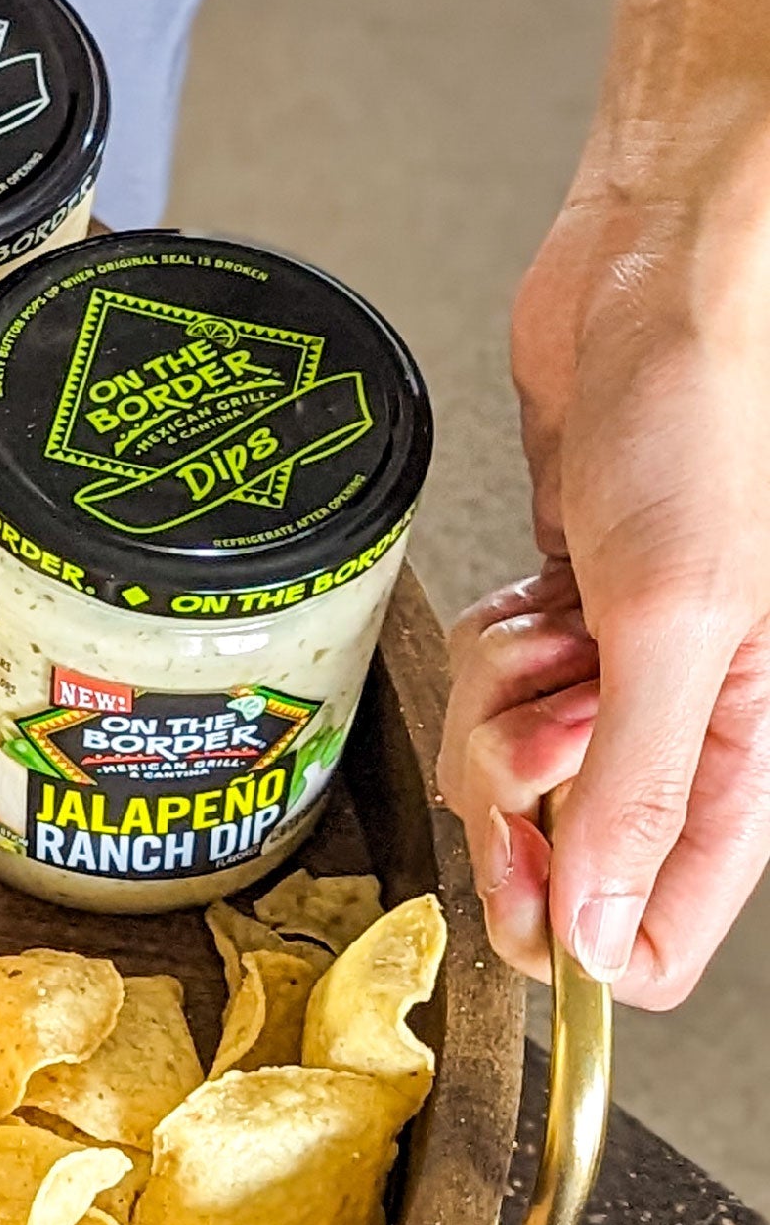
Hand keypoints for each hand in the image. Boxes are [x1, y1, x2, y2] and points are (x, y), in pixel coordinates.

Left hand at [439, 157, 769, 1007]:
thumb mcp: (678, 621)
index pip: (661, 927)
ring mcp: (615, 676)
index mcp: (745, 747)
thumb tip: (604, 933)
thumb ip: (642, 787)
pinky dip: (486, 650)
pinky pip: (482, 692)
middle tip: (542, 710)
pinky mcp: (558, 623)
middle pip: (556, 854)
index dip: (575, 925)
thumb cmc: (706, 419)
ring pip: (504, 771)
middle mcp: (684, 725)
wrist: (657, 291)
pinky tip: (534, 597)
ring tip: (554, 627)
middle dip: (517, 787)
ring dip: (496, 702)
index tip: (526, 871)